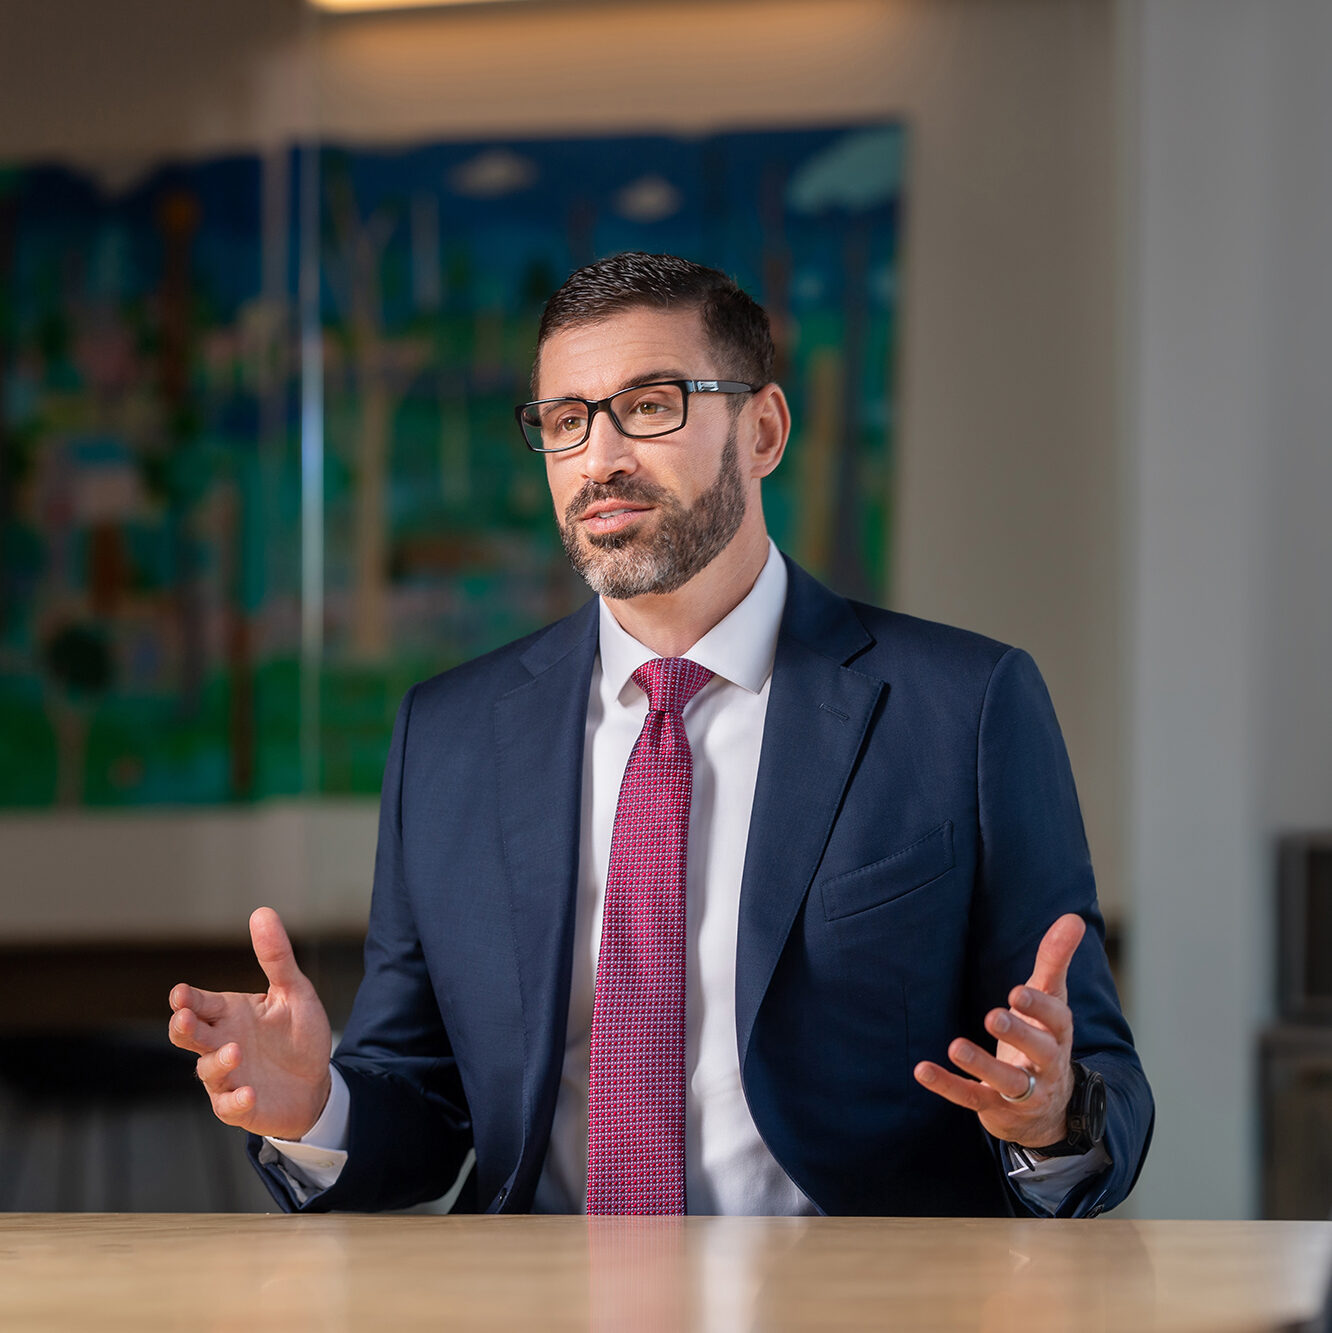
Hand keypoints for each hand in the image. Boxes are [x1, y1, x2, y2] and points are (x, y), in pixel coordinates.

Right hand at [168, 906, 332, 1140]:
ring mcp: (228, 1077)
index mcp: (230, 1013)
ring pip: (208, 1070)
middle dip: (183, 1028)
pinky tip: (248, 1092)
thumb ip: (276, 957)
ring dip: (218, 1062)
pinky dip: (235, 1100)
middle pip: (190, 1036)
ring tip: (235, 1052)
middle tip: (183, 1018)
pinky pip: (229, 1106)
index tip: (180, 994)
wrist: (317, 1083)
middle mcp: (221, 1043)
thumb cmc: (298, 1035)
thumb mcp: (294, 992)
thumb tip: (262, 911)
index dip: (187, 1000)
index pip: (200, 1003)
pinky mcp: (240, 1106)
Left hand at [913, 912, 1085, 1146]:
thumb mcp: (1051, 1000)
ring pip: (1007, 1081)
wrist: (1048, 1111)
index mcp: (1058, 1034)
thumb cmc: (1044, 1038)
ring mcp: (1022, 1091)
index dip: (1040, 1007)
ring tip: (955, 1046)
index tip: (1017, 992)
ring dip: (981, 1064)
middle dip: (1019, 1034)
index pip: (1057, 1019)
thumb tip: (1074, 918)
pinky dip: (948, 1085)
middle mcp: (1046, 1064)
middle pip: (1040, 1050)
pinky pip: (972, 1097)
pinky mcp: (995, 1107)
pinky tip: (922, 1069)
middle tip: (994, 1016)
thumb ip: (1055, 961)